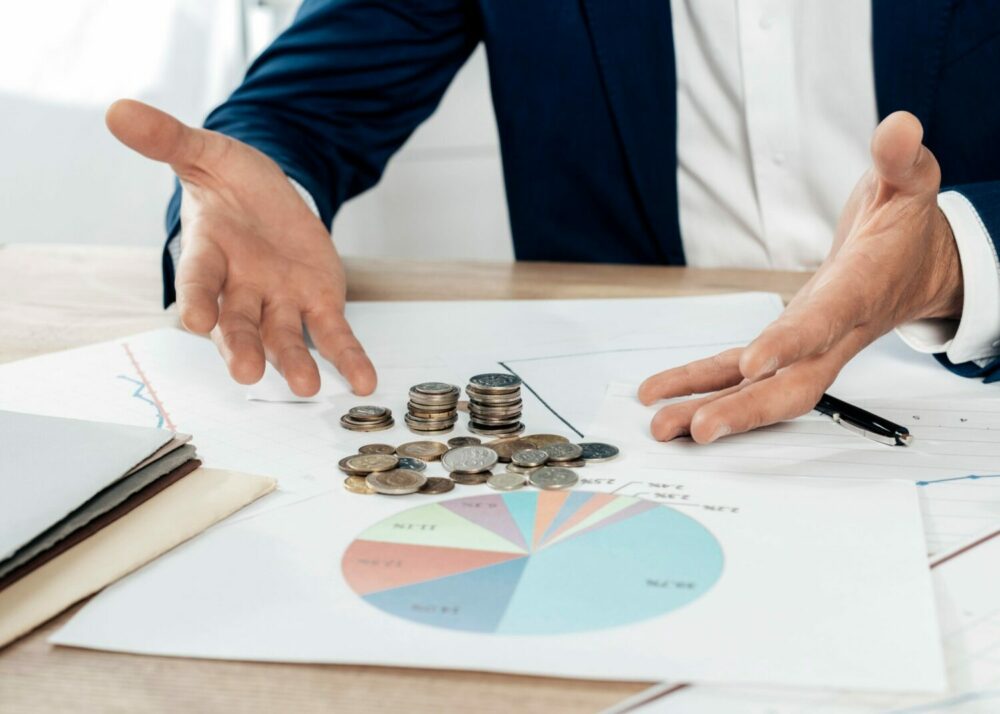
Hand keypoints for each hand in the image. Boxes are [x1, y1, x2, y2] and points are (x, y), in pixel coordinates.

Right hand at [106, 99, 375, 396]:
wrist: (268, 194)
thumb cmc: (229, 180)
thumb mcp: (205, 151)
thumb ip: (168, 139)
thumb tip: (118, 111)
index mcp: (208, 254)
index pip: (197, 281)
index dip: (196, 299)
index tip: (194, 319)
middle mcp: (240, 288)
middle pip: (237, 323)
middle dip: (240, 346)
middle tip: (245, 371)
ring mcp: (280, 301)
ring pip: (283, 338)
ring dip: (293, 363)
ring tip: (307, 387)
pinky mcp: (317, 304)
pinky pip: (332, 336)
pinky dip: (347, 358)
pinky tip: (363, 381)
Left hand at [638, 111, 962, 442]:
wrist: (919, 270)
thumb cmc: (907, 232)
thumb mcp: (910, 183)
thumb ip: (901, 158)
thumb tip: (899, 127)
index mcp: (859, 292)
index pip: (824, 322)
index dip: (792, 342)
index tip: (754, 362)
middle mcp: (832, 334)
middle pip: (793, 384)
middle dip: (746, 408)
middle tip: (698, 429)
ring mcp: (806, 348)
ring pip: (760, 390)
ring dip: (712, 408)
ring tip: (662, 426)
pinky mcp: (784, 347)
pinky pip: (738, 373)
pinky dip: (702, 385)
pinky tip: (665, 399)